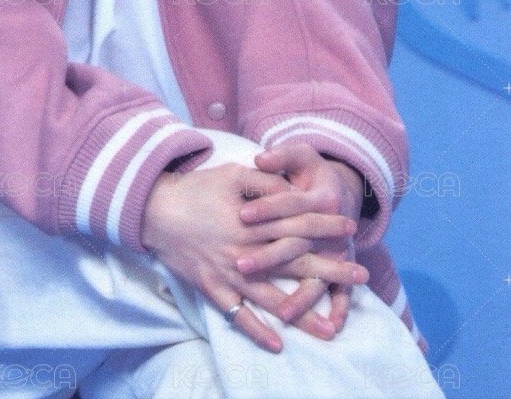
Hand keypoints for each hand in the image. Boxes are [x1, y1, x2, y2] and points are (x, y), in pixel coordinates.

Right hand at [141, 161, 366, 353]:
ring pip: (273, 298)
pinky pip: (237, 315)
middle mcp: (246, 251)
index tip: (350, 228)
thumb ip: (265, 182)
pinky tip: (278, 343)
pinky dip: (256, 330)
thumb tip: (292, 190)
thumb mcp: (232, 174)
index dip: (325, 225)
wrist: (155, 210)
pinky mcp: (213, 288)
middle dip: (331, 270)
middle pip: (295, 263)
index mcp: (253, 221)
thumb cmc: (196, 189)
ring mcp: (229, 273)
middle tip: (362, 274)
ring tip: (332, 328)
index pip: (298, 224)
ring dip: (304, 313)